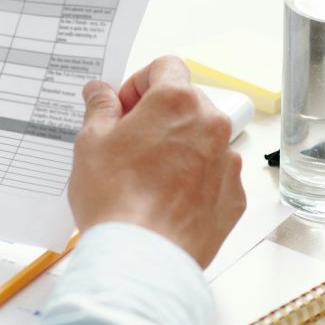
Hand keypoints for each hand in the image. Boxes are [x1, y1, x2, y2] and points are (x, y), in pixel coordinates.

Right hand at [69, 56, 244, 267]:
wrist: (141, 258)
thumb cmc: (115, 197)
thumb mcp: (91, 141)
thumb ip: (100, 107)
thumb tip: (100, 93)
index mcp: (176, 101)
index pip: (165, 66)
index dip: (139, 82)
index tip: (124, 106)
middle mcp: (210, 125)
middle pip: (185, 102)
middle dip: (157, 114)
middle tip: (127, 141)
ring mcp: (227, 163)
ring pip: (200, 138)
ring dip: (176, 146)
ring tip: (144, 176)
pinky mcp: (233, 197)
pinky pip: (213, 174)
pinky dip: (192, 179)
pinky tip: (163, 199)